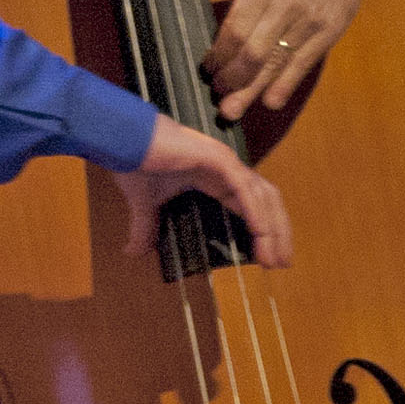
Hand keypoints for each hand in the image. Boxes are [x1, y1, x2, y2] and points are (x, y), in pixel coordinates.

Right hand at [112, 113, 292, 267]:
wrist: (123, 139)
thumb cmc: (135, 161)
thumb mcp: (144, 204)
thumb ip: (146, 228)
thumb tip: (133, 252)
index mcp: (216, 177)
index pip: (252, 205)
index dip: (265, 230)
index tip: (269, 258)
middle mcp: (227, 169)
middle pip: (267, 201)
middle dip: (278, 233)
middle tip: (282, 263)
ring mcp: (225, 162)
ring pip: (263, 196)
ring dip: (273, 228)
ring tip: (275, 257)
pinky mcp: (217, 158)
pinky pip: (244, 188)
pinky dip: (256, 211)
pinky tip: (261, 232)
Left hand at [165, 0, 377, 120]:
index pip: (235, 30)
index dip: (218, 55)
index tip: (207, 68)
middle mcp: (284, 5)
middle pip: (253, 53)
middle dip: (231, 80)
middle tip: (217, 95)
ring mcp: (308, 21)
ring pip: (276, 63)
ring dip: (252, 90)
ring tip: (232, 111)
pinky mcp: (328, 31)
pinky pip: (304, 64)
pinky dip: (286, 85)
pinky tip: (270, 101)